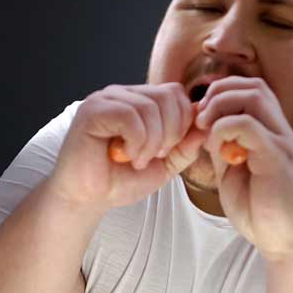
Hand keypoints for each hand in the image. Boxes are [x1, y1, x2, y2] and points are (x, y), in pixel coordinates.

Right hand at [49, 83, 208, 210]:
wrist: (87, 199)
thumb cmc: (120, 180)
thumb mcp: (164, 165)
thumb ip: (185, 147)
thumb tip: (206, 128)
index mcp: (139, 101)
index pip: (175, 93)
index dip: (183, 122)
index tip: (169, 150)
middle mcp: (123, 94)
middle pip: (168, 95)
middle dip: (171, 132)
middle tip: (155, 156)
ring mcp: (106, 99)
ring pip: (150, 106)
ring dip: (151, 141)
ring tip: (138, 160)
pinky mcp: (92, 110)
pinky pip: (129, 116)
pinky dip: (136, 141)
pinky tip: (125, 156)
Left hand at [195, 76, 292, 259]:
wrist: (284, 240)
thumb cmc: (259, 208)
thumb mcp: (231, 169)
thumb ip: (221, 145)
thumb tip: (201, 123)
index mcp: (270, 130)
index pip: (250, 87)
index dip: (220, 92)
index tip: (200, 116)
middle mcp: (280, 130)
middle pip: (253, 85)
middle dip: (219, 93)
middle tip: (200, 119)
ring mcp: (281, 142)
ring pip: (254, 96)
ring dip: (221, 106)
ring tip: (205, 129)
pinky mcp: (277, 159)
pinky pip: (250, 127)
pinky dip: (225, 130)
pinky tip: (217, 151)